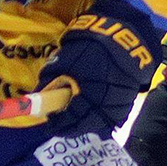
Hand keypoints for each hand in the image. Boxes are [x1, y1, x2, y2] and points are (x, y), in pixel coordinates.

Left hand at [37, 0, 158, 134]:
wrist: (123, 38)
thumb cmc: (90, 49)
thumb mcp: (64, 60)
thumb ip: (49, 78)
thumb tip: (39, 91)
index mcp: (87, 99)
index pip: (70, 119)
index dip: (58, 123)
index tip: (49, 122)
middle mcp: (104, 107)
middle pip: (85, 126)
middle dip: (71, 127)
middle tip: (60, 124)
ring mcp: (118, 106)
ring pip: (99, 124)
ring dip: (85, 123)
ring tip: (75, 120)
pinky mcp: (127, 101)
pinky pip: (111, 116)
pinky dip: (99, 117)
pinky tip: (91, 112)